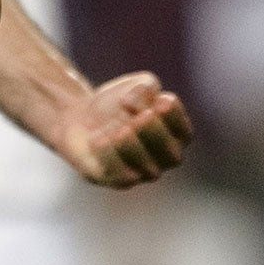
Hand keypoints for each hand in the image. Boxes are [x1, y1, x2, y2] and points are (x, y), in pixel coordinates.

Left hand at [56, 71, 192, 187]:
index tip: (159, 101)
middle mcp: (163, 158)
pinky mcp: (116, 179)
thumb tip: (134, 106)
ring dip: (133, 147)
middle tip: (139, 117)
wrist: (80, 117)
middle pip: (172, 155)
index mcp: (174, 135)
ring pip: (149, 170)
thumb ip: (145, 88)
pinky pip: (121, 177)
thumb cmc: (117, 103)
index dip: (175, 118)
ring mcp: (142, 172)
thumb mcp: (136, 85)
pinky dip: (110, 157)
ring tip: (120, 129)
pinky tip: (98, 139)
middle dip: (156, 135)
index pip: (184, 132)